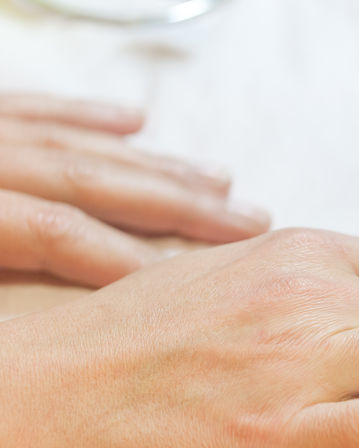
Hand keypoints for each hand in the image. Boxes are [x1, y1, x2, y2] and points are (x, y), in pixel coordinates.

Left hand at [0, 93, 270, 286]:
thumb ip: (2, 269)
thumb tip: (52, 340)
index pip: (53, 231)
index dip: (123, 261)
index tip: (192, 295)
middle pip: (86, 180)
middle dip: (174, 204)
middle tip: (245, 225)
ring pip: (74, 143)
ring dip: (153, 164)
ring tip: (220, 181)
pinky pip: (32, 107)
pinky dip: (88, 114)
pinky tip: (135, 119)